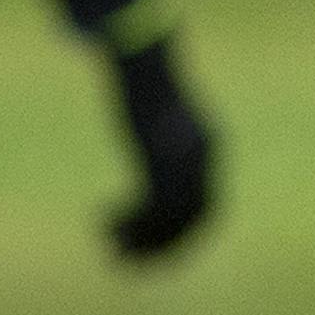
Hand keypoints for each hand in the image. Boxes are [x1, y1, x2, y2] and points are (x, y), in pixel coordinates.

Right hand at [105, 36, 215, 258]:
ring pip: (170, 220)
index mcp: (209, 148)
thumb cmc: (146, 81)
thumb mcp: (162, 117)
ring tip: (110, 247)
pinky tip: (105, 221)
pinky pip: (151, 208)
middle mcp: (203, 158)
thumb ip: (167, 141)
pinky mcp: (161, 157)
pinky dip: (132, 224)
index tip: (153, 249)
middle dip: (162, 246)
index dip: (183, 235)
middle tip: (126, 258)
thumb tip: (156, 156)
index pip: (208, 209)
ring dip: (141, 240)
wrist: (142, 56)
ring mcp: (184, 159)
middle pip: (193, 220)